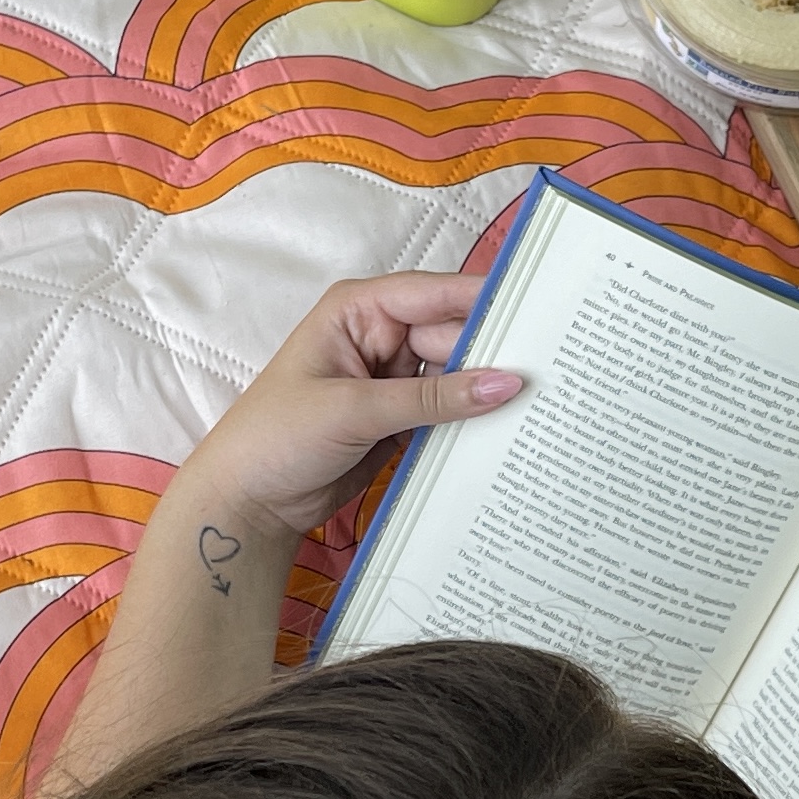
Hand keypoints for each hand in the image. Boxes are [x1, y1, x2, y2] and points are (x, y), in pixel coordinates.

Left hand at [179, 271, 521, 541]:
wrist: (247, 503)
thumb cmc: (276, 438)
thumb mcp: (355, 411)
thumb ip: (433, 399)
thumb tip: (506, 383)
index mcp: (359, 310)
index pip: (435, 295)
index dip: (486, 302)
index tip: (540, 312)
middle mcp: (379, 336)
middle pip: (455, 337)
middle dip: (493, 356)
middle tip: (551, 375)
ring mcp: (392, 380)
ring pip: (457, 377)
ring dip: (486, 394)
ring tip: (542, 405)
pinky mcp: (401, 420)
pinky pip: (448, 413)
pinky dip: (471, 423)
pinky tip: (509, 432)